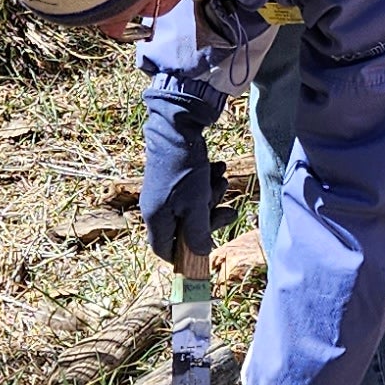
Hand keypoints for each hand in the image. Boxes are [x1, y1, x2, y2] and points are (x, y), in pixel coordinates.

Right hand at [141, 103, 216, 268]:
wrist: (177, 129)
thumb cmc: (184, 170)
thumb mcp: (196, 206)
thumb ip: (199, 234)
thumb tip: (201, 253)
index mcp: (156, 219)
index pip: (165, 250)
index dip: (186, 256)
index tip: (205, 251)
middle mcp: (157, 208)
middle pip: (186, 229)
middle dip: (209, 219)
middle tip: (227, 210)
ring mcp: (164, 192)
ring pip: (193, 208)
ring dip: (212, 197)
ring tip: (220, 181)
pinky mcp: (173, 179)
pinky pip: (193, 190)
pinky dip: (206, 184)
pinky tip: (216, 170)